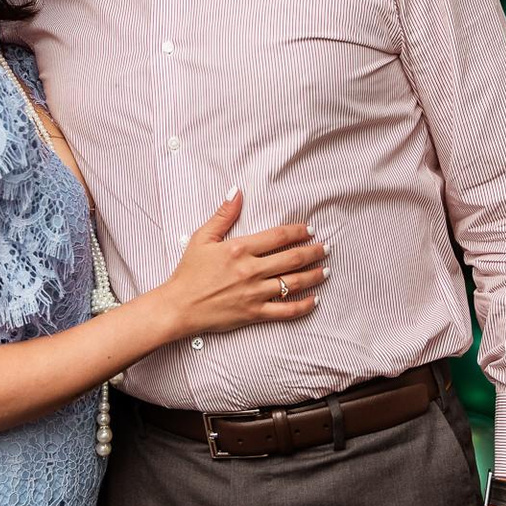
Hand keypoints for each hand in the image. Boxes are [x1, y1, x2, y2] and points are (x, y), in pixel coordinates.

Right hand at [160, 189, 327, 337]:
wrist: (179, 306)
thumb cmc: (188, 273)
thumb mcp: (202, 238)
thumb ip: (223, 215)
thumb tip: (237, 192)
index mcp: (240, 249)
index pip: (278, 236)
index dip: (298, 232)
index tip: (310, 231)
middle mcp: (251, 270)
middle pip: (292, 258)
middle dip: (314, 252)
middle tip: (326, 248)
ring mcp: (255, 293)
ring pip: (293, 283)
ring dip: (314, 275)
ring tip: (326, 270)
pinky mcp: (254, 313)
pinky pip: (285, 310)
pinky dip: (303, 305)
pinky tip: (314, 300)